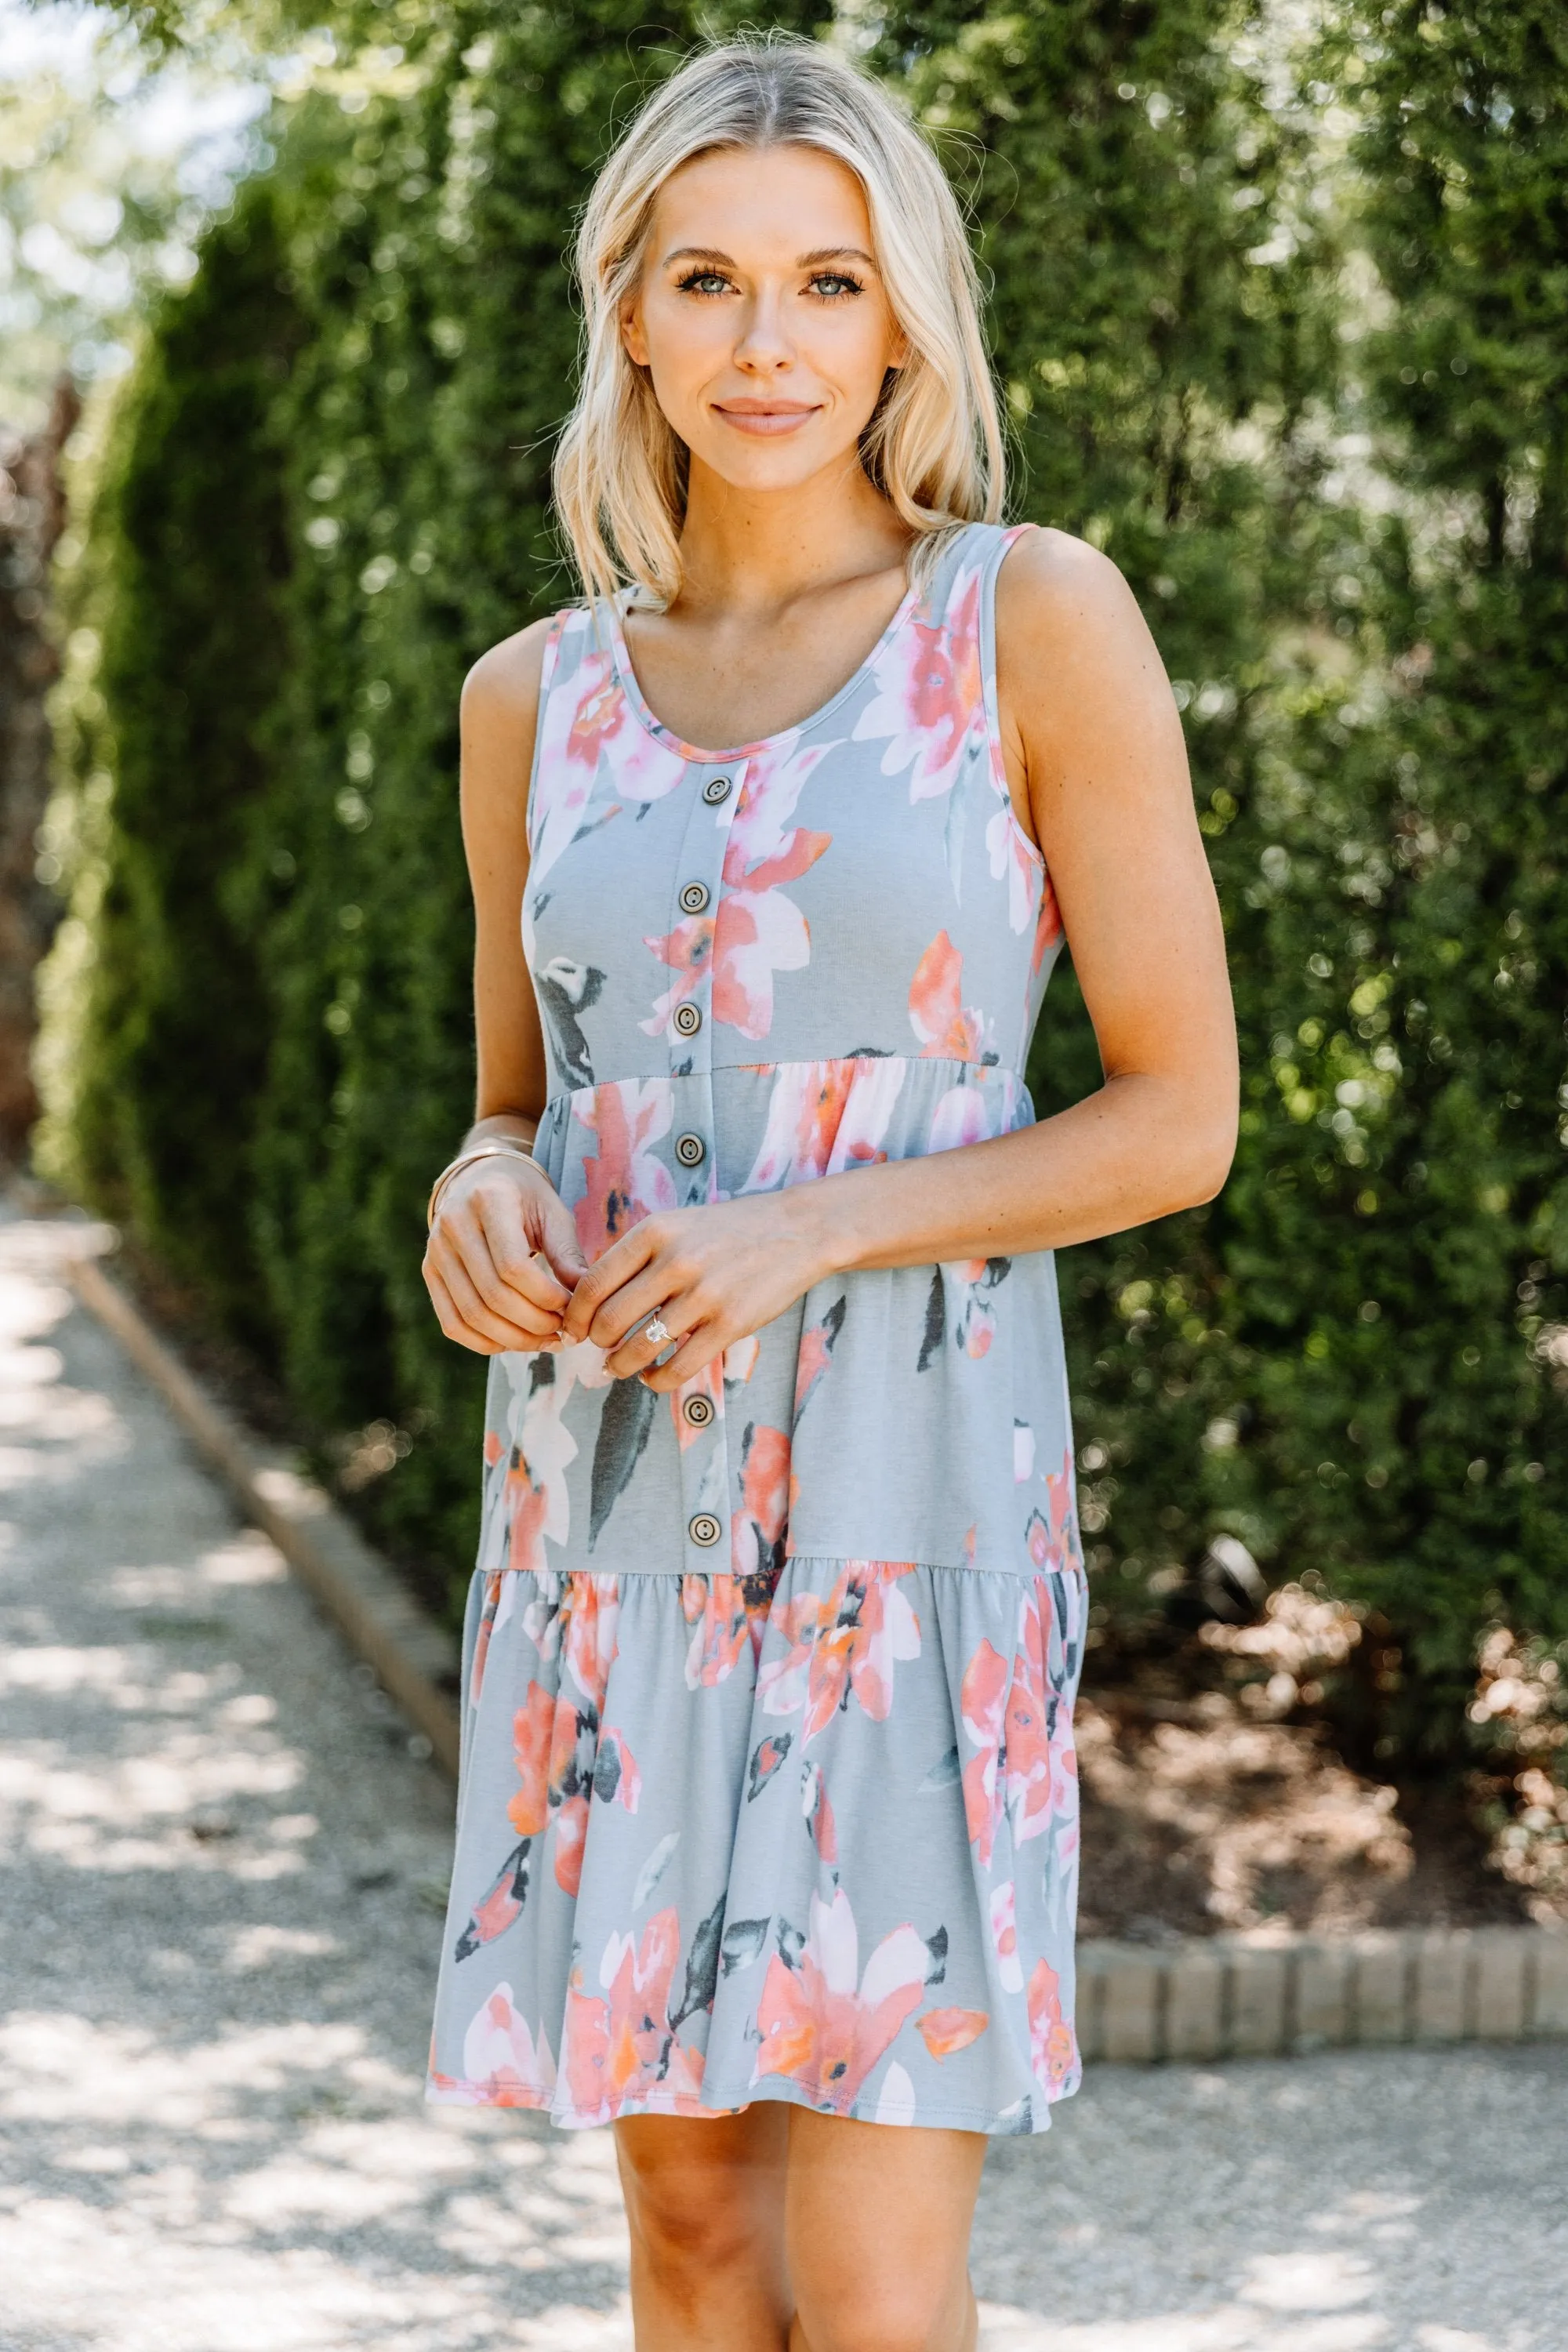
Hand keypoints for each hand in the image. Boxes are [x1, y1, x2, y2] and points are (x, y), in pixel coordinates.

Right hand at [423, 1157, 589, 1354]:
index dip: (546, 1297)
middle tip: (564, 1332)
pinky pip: (453, 1323)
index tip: (572, 1307)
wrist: (481, 1178)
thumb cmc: (526, 1198)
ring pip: (472, 1315)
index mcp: (489, 1201)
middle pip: (492, 1295)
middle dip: (534, 1323)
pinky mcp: (430, 1272)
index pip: (513, 1266)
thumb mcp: (553, 1213)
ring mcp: (436, 1250)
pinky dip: (485, 1343)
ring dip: (514, 1339)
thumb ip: (567, 1255)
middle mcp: (453, 1224)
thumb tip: (587, 1299)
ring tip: (546, 1340)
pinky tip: (515, 1342)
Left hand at [560, 1192, 829, 1387]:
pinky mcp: (731, 1324)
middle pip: (610, 1320)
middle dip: (597, 1342)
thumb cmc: (730, 1230)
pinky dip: (656, 1380)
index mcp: (655, 1231)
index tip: (574, 1328)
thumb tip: (591, 1297)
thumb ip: (638, 1255)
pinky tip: (653, 1376)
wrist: (797, 1230)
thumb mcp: (677, 1224)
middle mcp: (676, 1261)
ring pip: (640, 1348)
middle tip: (600, 1347)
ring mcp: (705, 1294)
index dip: (575, 1314)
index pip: (593, 1283)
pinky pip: (679, 1367)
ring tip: (620, 1367)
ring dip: (621, 1365)